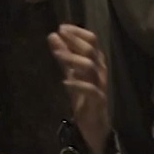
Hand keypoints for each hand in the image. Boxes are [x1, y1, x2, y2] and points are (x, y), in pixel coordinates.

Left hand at [48, 24, 110, 153]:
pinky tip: (65, 82)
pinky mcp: (98, 101)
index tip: (62, 27)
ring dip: (73, 59)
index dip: (78, 33)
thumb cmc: (83, 97)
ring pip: (91, 67)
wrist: (94, 126)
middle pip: (92, 51)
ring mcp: (100, 86)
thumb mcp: (71, 73)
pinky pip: (91, 90)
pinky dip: (78, 84)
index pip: (92, 41)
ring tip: (58, 54)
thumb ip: (64, 56)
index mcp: (96, 63)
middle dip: (75, 41)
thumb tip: (53, 36)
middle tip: (59, 34)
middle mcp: (100, 72)